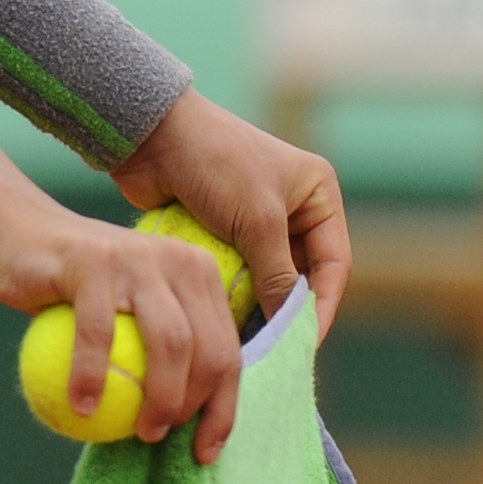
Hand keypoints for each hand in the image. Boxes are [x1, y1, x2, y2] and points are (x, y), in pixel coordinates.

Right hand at [0, 194, 244, 463]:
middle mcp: (180, 262)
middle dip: (194, 407)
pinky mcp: (93, 261)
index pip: (228, 351)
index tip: (204, 453)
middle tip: (159, 436)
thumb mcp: (132, 313)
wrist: (16, 231)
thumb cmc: (75, 288)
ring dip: (161, 399)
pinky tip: (84, 408)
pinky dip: (93, 376)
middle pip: (209, 350)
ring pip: (172, 343)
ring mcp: (139, 258)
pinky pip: (100, 333)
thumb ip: (164, 352)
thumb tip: (184, 426)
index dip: (223, 409)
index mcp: (200, 276)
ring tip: (141, 432)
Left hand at [115, 91, 349, 336]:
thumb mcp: (257, 221)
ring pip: (268, 281)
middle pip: (302, 277)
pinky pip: (237, 276)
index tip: (306, 342)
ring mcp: (258, 223)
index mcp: (318, 195)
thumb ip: (278, 277)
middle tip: (277, 351)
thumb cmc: (215, 162)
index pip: (334, 264)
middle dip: (288, 312)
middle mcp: (295, 210)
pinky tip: (225, 326)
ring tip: (249, 345)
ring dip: (258, 310)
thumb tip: (290, 329)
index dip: (323, 306)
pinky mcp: (223, 233)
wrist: (148, 133)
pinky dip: (233, 299)